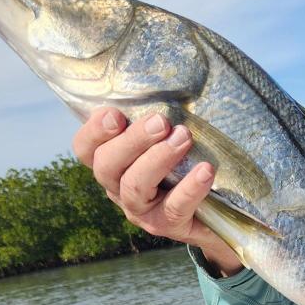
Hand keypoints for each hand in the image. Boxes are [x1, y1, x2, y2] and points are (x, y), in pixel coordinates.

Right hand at [72, 107, 243, 275]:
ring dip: (158, 158)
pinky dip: (189, 187)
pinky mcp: (167, 225)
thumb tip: (168, 78)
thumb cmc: (188, 162)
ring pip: (134, 186)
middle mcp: (118, 187)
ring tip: (184, 137)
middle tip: (161, 121)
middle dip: (132, 140)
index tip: (115, 114)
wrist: (219, 212)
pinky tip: (206, 170)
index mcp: (112, 162)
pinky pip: (174, 207)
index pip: (85, 148)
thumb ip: (158, 117)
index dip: (93, 131)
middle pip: (107, 165)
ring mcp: (141, 210)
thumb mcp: (168, 137)